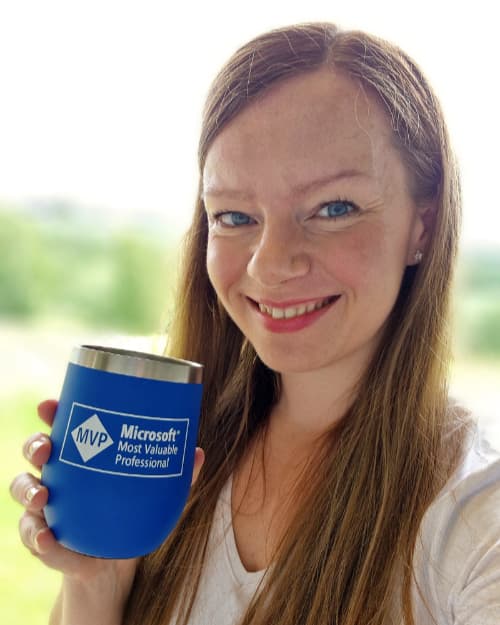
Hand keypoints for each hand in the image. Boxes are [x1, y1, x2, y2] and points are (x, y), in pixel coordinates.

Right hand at [10, 399, 204, 622]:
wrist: (115, 567)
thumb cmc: (132, 518)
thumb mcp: (157, 497)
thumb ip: (178, 478)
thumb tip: (198, 453)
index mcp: (82, 458)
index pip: (62, 427)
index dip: (52, 414)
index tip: (49, 406)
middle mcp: (60, 478)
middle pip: (35, 452)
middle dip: (35, 445)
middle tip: (47, 450)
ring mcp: (49, 508)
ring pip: (23, 490)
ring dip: (27, 490)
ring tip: (43, 496)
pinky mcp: (47, 541)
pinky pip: (33, 538)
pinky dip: (38, 539)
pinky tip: (48, 539)